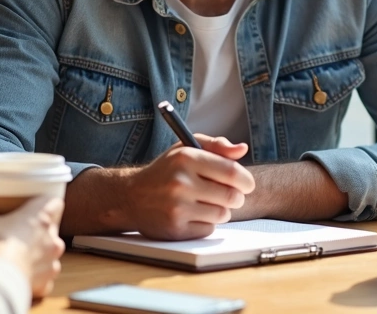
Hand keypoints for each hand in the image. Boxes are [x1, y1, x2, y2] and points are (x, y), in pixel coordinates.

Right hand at [0, 196, 65, 297]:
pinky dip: (37, 276)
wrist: (0, 275)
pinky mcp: (48, 278)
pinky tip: (24, 275)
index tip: (39, 208)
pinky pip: (46, 276)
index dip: (48, 205)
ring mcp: (52, 259)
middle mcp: (52, 238)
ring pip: (51, 254)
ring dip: (40, 255)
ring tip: (22, 257)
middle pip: (53, 230)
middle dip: (41, 232)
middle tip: (24, 234)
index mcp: (42, 218)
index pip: (56, 204)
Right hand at [123, 134, 254, 239]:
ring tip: (207, 204)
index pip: (231, 171)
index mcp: (186, 158)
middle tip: (230, 195)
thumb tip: (242, 150)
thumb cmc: (165, 171)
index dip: (245, 180)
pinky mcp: (175, 229)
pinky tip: (193, 215)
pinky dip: (206, 223)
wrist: (130, 196)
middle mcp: (180, 182)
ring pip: (222, 214)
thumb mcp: (186, 149)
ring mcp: (177, 207)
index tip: (246, 184)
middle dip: (236, 197)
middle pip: (231, 196)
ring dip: (221, 210)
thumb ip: (216, 146)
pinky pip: (208, 229)